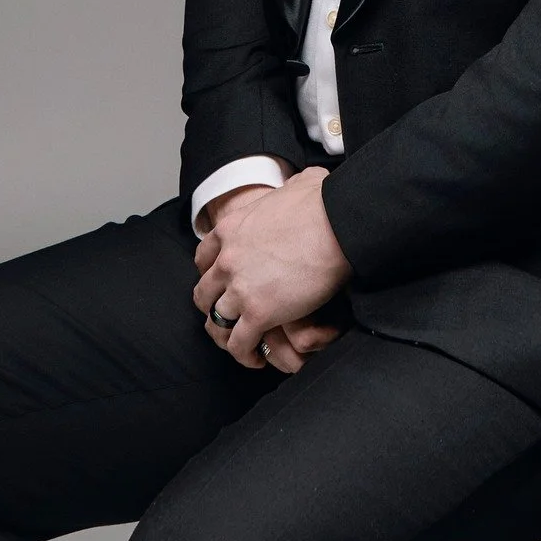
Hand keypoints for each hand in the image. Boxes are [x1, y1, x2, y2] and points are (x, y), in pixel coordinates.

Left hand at [192, 169, 352, 369]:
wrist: (336, 223)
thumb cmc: (324, 202)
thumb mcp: (299, 184)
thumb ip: (291, 187)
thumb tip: (306, 181)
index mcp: (232, 229)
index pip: (203, 257)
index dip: (211, 272)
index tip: (222, 282)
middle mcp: (228, 260)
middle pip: (204, 292)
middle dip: (213, 306)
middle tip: (228, 315)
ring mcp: (240, 289)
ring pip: (217, 322)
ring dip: (226, 335)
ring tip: (239, 344)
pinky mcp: (259, 313)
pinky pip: (239, 343)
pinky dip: (244, 354)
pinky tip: (256, 358)